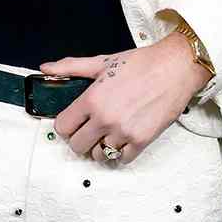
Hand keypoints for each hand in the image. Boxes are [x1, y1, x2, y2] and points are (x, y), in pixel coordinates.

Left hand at [41, 35, 208, 162]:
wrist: (175, 67)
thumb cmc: (141, 63)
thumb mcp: (102, 62)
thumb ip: (71, 67)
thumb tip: (46, 69)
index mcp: (91, 99)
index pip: (62, 127)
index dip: (66, 125)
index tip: (74, 123)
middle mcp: (104, 118)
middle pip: (77, 146)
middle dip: (81, 139)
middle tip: (90, 131)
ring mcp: (123, 131)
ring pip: (99, 155)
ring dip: (100, 148)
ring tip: (108, 135)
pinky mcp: (142, 140)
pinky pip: (122, 159)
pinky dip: (121, 153)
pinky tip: (123, 140)